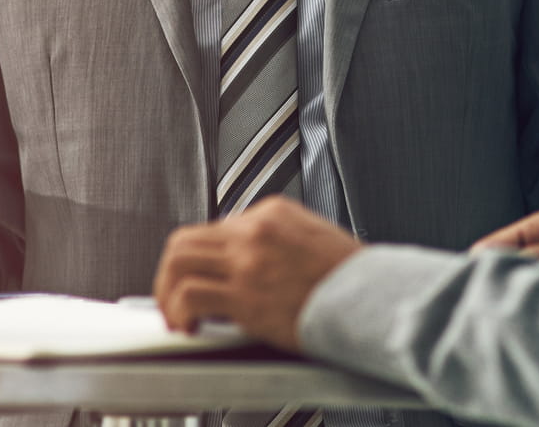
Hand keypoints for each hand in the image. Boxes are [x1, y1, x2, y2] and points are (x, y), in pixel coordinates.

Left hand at [155, 198, 360, 349]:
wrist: (371, 298)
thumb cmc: (352, 277)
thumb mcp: (314, 236)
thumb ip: (278, 240)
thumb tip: (254, 258)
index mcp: (273, 212)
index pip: (217, 228)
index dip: (207, 260)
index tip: (208, 280)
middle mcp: (255, 230)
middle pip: (187, 238)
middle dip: (172, 270)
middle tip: (174, 294)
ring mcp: (247, 260)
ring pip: (178, 259)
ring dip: (167, 289)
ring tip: (175, 312)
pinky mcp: (245, 294)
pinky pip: (190, 294)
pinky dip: (178, 310)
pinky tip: (188, 325)